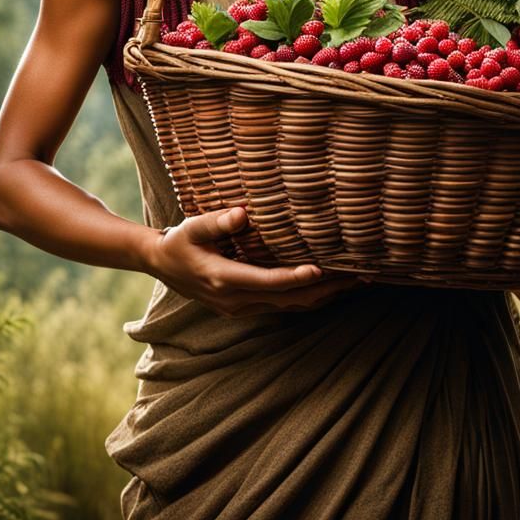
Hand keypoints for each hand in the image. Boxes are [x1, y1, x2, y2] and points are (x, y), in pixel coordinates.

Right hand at [148, 206, 367, 317]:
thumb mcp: (191, 228)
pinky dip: (309, 297)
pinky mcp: (246, 307)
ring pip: (290, 306)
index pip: (268, 282)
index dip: (295, 277)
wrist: (162, 266)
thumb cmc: (180, 241)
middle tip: (358, 277)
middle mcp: (236, 300)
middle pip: (289, 298)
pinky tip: (330, 287)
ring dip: (323, 296)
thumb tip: (242, 212)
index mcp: (223, 279)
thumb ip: (216, 222)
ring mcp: (241, 307)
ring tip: (355, 282)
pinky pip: (284, 305)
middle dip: (325, 289)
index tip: (321, 269)